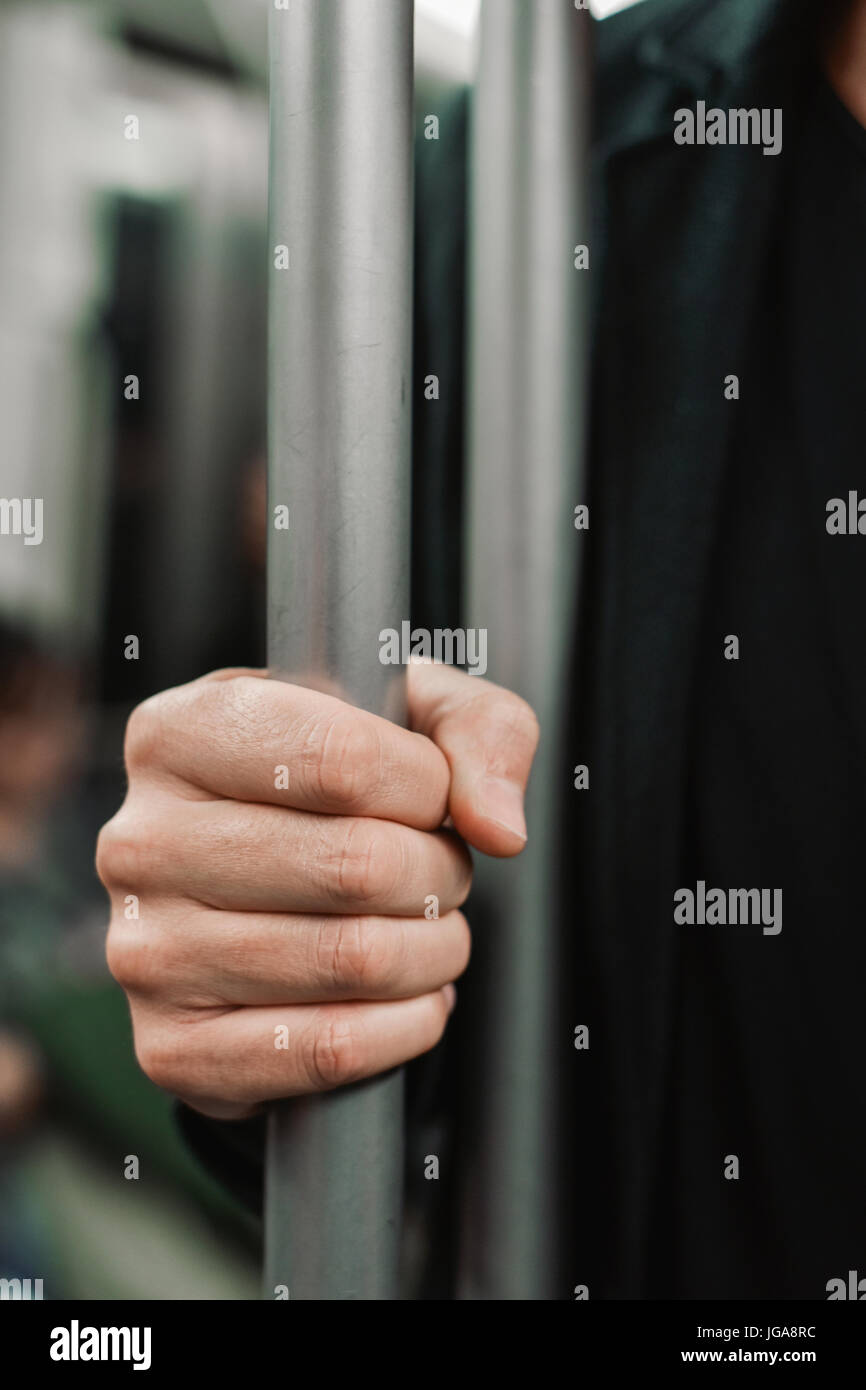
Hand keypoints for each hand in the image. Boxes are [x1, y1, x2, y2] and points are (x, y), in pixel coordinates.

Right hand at [96, 662, 538, 1118]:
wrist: (261, 897)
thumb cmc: (334, 791)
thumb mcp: (412, 716)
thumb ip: (477, 728)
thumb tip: (496, 824)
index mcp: (180, 733)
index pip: (340, 758)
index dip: (425, 787)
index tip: (433, 798)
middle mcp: (141, 841)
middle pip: (356, 865)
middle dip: (440, 875)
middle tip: (441, 874)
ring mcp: (148, 952)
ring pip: (354, 960)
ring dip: (433, 950)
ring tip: (429, 930)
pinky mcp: (173, 1049)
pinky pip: (330, 1050)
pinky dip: (405, 1026)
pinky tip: (409, 995)